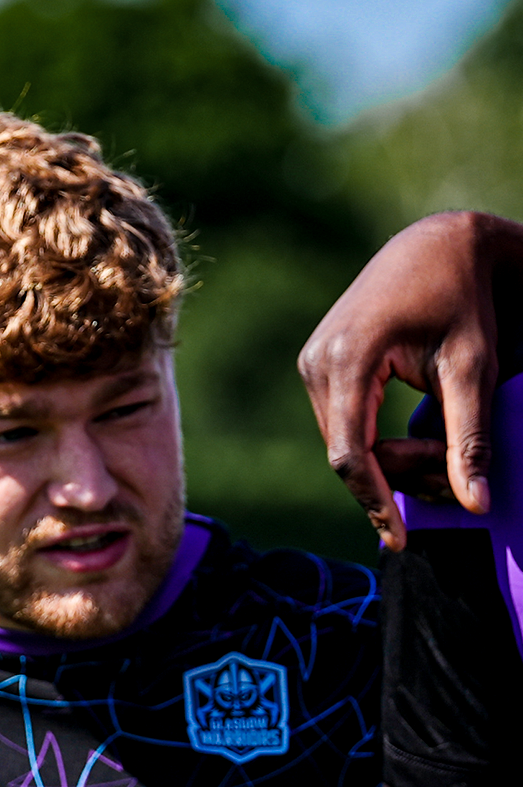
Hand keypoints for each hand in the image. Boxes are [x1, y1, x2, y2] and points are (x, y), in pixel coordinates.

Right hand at [298, 211, 522, 549]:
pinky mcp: (318, 364)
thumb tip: (473, 505)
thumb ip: (469, 439)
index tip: (400, 542)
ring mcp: (311, 362)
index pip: (352, 453)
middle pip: (345, 453)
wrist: (437, 244)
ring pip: (342, 442)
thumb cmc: (461, 300)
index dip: (375, 503)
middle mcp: (316, 362)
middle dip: (394, 478)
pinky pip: (341, 423)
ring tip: (437, 448)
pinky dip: (375, 442)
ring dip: (386, 462)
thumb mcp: (474, 368)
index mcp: (348, 358)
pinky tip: (412, 436)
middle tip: (449, 474)